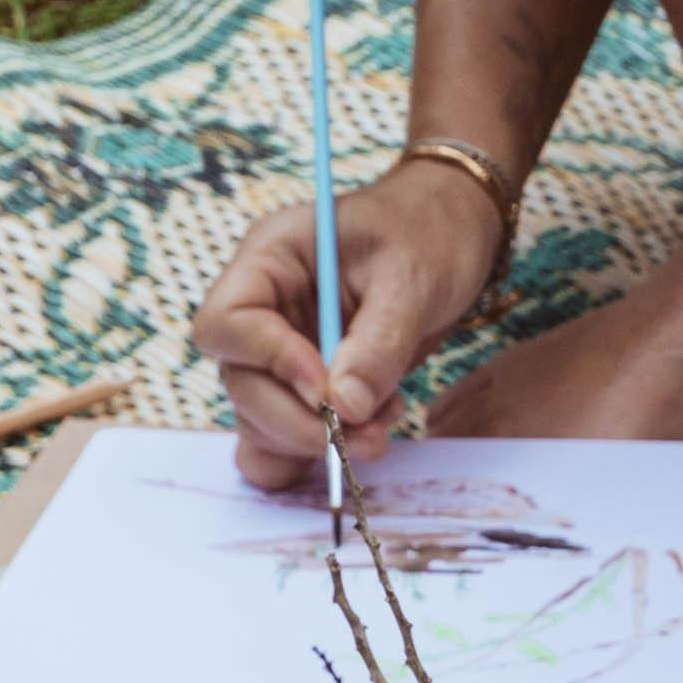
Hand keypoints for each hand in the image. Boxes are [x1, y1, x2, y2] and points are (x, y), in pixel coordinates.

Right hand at [195, 159, 509, 489]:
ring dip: (311, 440)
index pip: (228, 324)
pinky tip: (357, 443)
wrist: (454, 230)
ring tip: (378, 435)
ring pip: (259, 414)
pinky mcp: (306, 381)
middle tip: (360, 437)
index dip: (270, 363)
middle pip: (241, 381)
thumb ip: (378, 342)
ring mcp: (280, 347)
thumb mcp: (412, 277)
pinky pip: (280, 430)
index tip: (326, 390)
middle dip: (296, 419)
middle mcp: (263, 306)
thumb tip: (345, 408)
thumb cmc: (428, 232)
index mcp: (269, 259)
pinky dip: (307, 452)